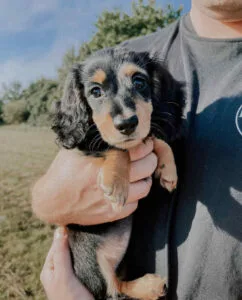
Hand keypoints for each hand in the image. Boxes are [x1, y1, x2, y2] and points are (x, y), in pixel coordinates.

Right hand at [32, 138, 156, 224]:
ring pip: (145, 187)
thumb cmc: (64, 171)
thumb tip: (121, 134)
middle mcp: (110, 179)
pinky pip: (135, 204)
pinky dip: (135, 195)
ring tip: (139, 173)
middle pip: (147, 166)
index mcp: (102, 160)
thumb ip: (100, 142)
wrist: (52, 201)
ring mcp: (112, 198)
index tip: (146, 143)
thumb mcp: (78, 149)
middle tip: (147, 155)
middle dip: (151, 158)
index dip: (146, 144)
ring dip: (145, 178)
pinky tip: (127, 189)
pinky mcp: (111, 213)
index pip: (138, 149)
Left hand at [41, 227, 93, 299]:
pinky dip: (88, 254)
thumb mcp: (63, 275)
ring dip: (82, 246)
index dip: (65, 234)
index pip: (56, 244)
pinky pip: (83, 260)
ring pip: (76, 253)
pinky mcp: (82, 275)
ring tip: (92, 235)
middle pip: (66, 248)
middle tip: (87, 227)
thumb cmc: (72, 299)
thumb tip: (59, 229)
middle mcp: (59, 269)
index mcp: (50, 268)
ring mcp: (71, 273)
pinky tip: (95, 248)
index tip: (76, 222)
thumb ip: (61, 253)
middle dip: (75, 239)